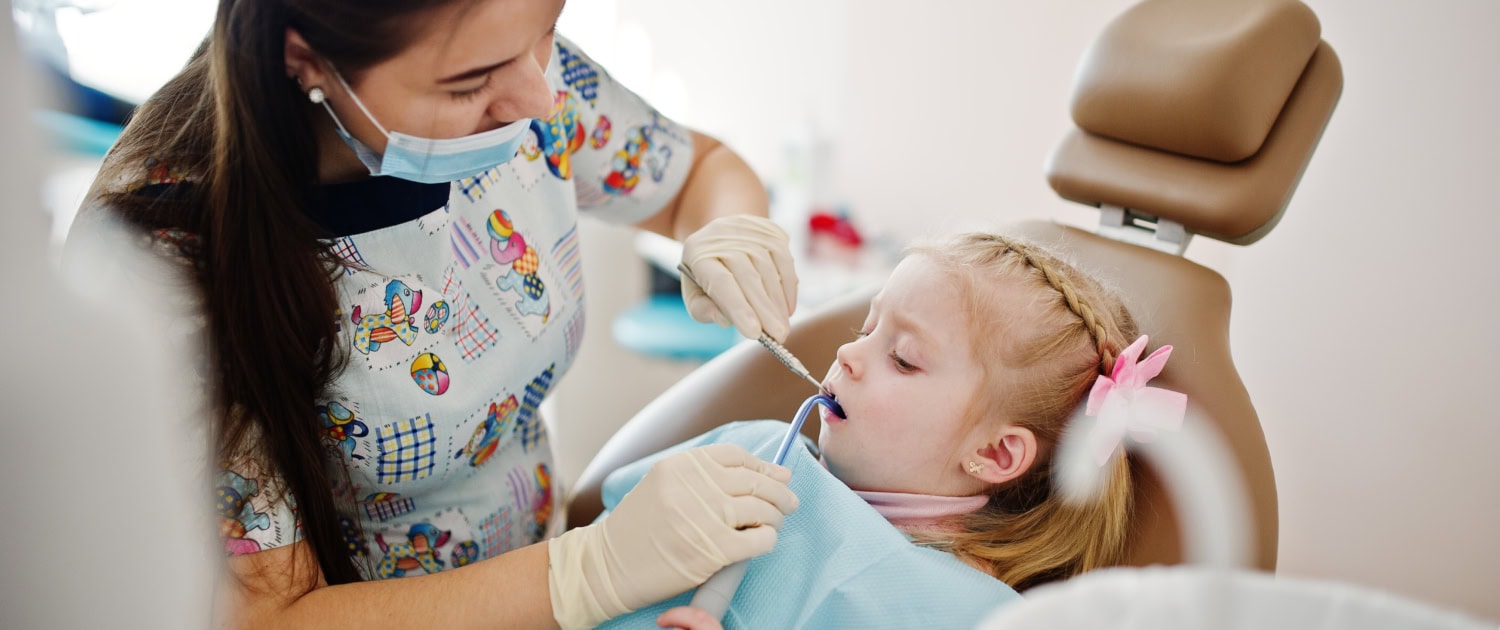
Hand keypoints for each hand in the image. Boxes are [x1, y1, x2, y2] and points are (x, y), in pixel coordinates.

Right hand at [547, 444, 797, 628]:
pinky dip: (768, 540)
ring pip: (763, 509)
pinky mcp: (714, 550)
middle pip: (755, 481)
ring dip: (776, 516)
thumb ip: (702, 477)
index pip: (737, 457)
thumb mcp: (662, 485)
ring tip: (776, 522)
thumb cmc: (637, 529)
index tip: (777, 474)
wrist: (607, 566)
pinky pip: (759, 540)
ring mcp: (705, 517)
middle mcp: (695, 486)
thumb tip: (764, 473)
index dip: (763, 466)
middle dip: (780, 491)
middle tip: (790, 501)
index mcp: (682, 465)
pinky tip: (763, 542)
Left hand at [680, 215, 797, 341]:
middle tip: (778, 337)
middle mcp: (723, 238)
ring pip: (769, 271)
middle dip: (765, 311)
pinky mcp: (771, 234)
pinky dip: (788, 289)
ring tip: (782, 328)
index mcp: (698, 254)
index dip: (739, 308)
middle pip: (749, 278)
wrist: (721, 235)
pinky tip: (788, 310)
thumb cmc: (706, 273)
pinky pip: (785, 263)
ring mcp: (749, 233)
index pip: (721, 282)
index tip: (754, 333)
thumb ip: (703, 310)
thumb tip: (725, 320)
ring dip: (778, 304)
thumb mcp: (694, 292)